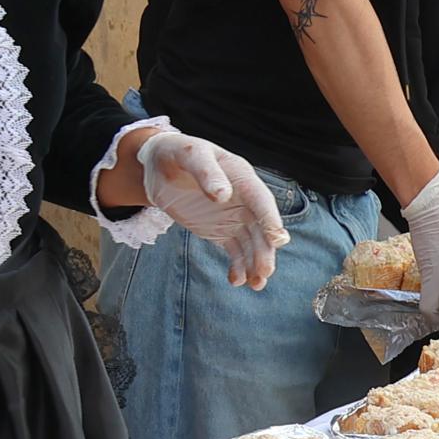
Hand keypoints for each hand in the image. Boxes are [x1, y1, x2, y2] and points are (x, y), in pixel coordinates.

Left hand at [129, 124, 284, 287]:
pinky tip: (236, 280)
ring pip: (251, 244)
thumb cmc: (177, 153)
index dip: (271, 220)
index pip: (261, 200)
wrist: (160, 165)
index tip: (278, 241)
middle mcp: (244, 199)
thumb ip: (206, 172)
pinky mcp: (221, 232)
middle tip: (265, 272)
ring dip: (255, 264)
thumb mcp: (189, 156)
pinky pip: (235, 252)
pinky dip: (238, 267)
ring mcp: (234, 217)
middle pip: (260, 228)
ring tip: (255, 285)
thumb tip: (223, 194)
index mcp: (242, 176)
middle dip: (265, 251)